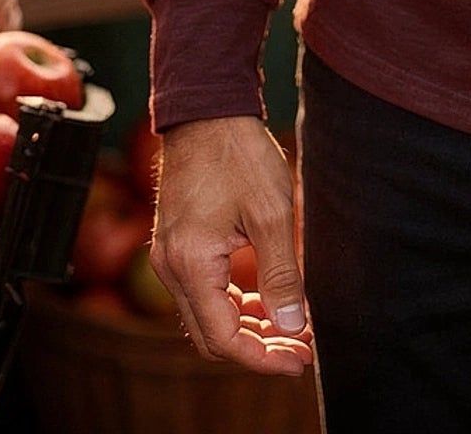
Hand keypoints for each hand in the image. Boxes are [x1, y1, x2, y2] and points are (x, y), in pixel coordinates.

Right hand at [150, 115, 312, 373]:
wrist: (208, 110)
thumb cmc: (238, 154)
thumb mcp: (272, 213)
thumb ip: (282, 274)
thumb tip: (292, 325)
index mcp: (191, 264)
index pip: (224, 338)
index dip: (263, 357)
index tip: (300, 360)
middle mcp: (171, 267)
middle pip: (211, 335)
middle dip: (257, 348)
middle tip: (301, 349)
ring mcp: (170, 256)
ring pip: (207, 315)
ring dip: (247, 326)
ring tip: (290, 327)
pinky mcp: (178, 244)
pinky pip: (203, 291)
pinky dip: (233, 302)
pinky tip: (265, 298)